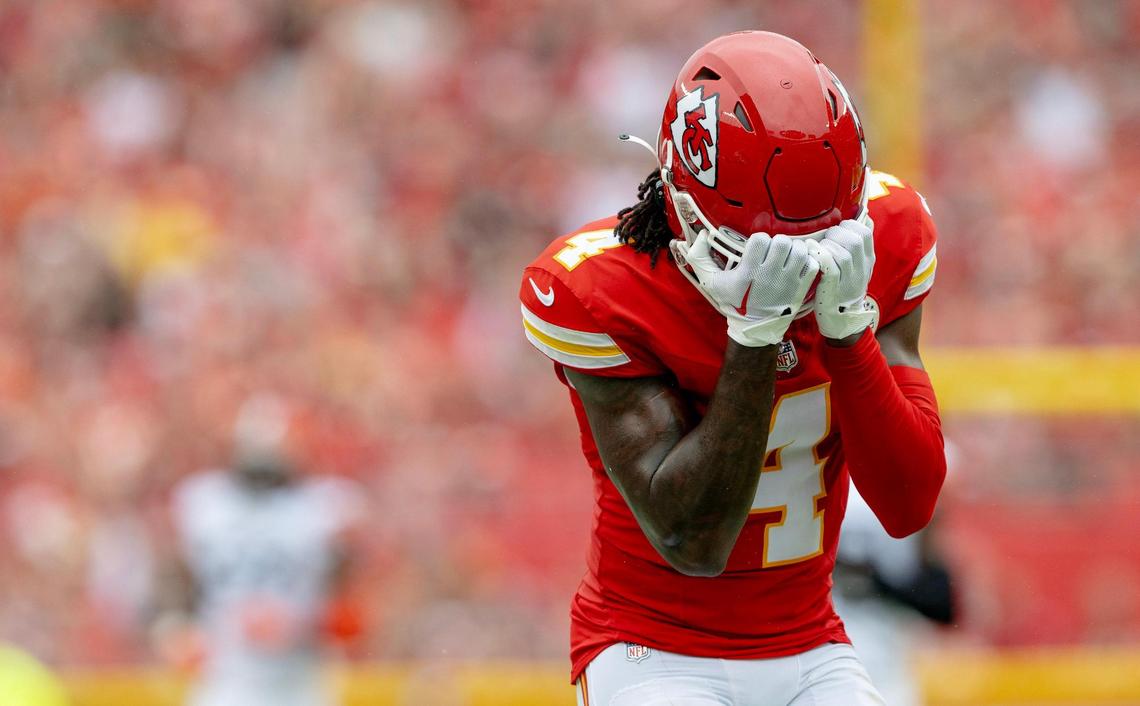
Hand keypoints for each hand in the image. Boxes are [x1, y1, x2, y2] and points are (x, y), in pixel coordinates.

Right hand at [673, 231, 819, 346]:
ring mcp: (788, 282)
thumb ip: (699, 258)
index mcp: (749, 272)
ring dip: (794, 250)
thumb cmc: (733, 302)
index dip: (759, 241)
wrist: (754, 328)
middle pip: (782, 242)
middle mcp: (770, 276)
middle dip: (777, 243)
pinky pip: (813, 265)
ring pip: (800, 251)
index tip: (756, 250)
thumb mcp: (711, 282)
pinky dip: (807, 262)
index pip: (761, 239)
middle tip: (773, 252)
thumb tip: (702, 235)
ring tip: (787, 257)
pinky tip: (798, 266)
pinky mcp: (801, 289)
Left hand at [809, 218, 877, 341]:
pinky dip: (820, 256)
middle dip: (836, 234)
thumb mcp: (855, 267)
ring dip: (827, 245)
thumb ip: (855, 245)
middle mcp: (862, 268)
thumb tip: (859, 215)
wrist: (842, 321)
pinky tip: (811, 252)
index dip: (848, 225)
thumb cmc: (842, 288)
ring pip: (843, 251)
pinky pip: (831, 266)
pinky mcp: (835, 288)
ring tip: (818, 249)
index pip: (865, 231)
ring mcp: (850, 279)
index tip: (836, 231)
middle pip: (855, 239)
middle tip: (825, 240)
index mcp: (868, 259)